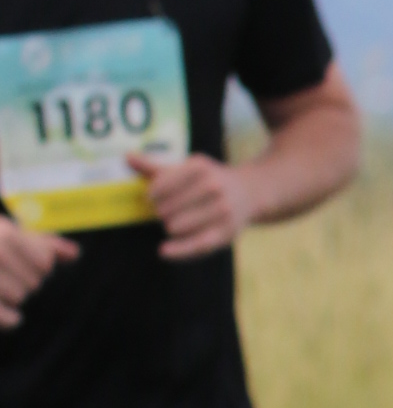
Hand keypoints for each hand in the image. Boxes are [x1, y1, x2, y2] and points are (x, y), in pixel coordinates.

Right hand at [0, 213, 76, 329]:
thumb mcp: (8, 234)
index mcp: (3, 234)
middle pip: (33, 281)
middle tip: (9, 276)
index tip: (29, 263)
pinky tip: (14, 317)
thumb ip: (42, 243)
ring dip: (13, 295)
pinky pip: (7, 317)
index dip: (39, 265)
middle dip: (24, 280)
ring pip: (19, 296)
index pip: (43, 262)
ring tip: (3, 288)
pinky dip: (11, 318)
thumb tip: (75, 254)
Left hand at [129, 150, 255, 261]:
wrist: (250, 192)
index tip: (151, 198)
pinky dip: (177, 250)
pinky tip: (163, 251)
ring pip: (175, 227)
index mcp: (199, 166)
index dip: (151, 195)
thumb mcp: (186, 168)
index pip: (160, 185)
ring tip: (177, 221)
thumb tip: (127, 157)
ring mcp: (221, 209)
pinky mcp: (226, 231)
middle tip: (169, 211)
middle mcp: (213, 185)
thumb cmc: (209, 179)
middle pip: (165, 209)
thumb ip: (156, 166)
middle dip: (161, 212)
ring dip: (170, 227)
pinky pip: (196, 244)